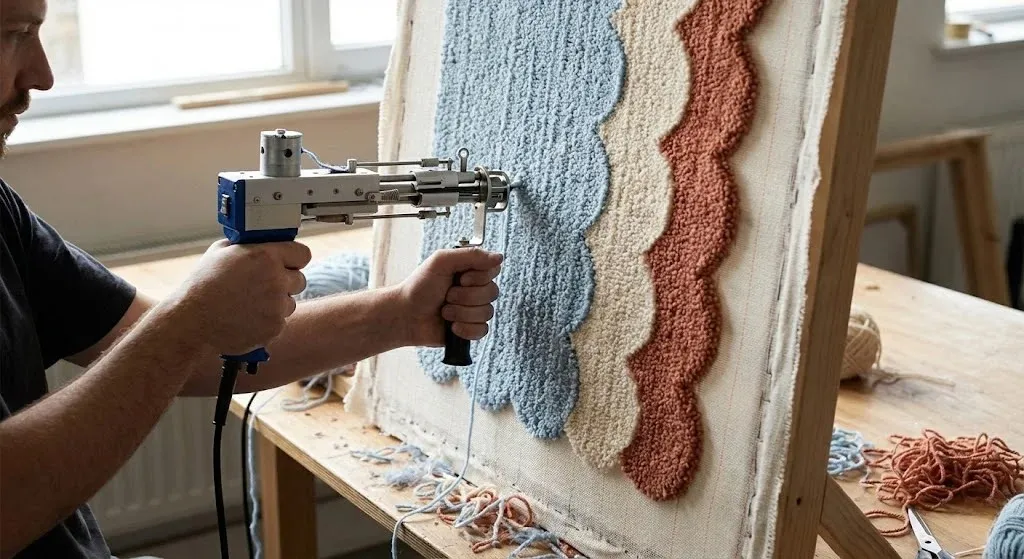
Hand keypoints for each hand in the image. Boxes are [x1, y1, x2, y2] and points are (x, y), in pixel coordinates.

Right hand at [169, 240, 311, 354]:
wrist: (192, 321)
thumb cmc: (202, 286)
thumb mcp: (221, 252)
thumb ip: (248, 246)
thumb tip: (260, 243)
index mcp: (266, 256)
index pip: (302, 254)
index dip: (294, 258)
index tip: (288, 262)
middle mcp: (276, 280)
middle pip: (299, 279)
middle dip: (285, 281)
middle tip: (264, 285)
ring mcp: (277, 305)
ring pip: (290, 301)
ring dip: (277, 302)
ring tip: (250, 303)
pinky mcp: (275, 326)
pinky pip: (280, 320)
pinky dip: (268, 320)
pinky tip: (247, 317)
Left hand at [396, 247, 502, 346]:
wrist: (405, 316)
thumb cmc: (419, 287)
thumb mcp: (441, 261)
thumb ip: (471, 255)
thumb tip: (499, 257)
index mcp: (470, 270)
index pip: (494, 270)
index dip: (479, 277)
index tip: (460, 278)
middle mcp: (475, 289)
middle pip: (492, 292)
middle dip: (465, 296)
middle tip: (446, 295)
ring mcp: (474, 310)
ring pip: (487, 312)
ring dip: (461, 312)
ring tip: (444, 311)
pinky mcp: (471, 328)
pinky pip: (483, 330)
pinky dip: (465, 329)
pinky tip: (451, 326)